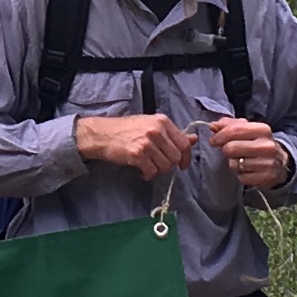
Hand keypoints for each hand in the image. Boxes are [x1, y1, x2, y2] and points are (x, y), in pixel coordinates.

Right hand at [73, 111, 194, 180]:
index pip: (184, 143)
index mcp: (162, 121)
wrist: (102, 134)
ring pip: (165, 166)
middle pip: (175, 157)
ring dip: (157, 170)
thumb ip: (172, 134)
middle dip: (169, 165)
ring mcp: (147, 143)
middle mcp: (157, 131)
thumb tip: (194, 139)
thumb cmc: (126, 129)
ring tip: (147, 166)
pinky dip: (147, 175)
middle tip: (158, 165)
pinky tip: (141, 170)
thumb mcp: (151, 125)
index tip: (183, 165)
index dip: (186, 157)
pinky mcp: (137, 155)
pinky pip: (151, 172)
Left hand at [207, 117, 286, 192]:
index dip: (220, 135)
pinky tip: (247, 170)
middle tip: (227, 151)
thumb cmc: (259, 144)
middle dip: (225, 150)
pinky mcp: (265, 178)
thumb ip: (230, 125)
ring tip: (241, 160)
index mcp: (263, 129)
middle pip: (231, 148)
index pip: (234, 130)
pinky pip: (240, 176)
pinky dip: (240, 174)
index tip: (214, 140)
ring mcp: (267, 163)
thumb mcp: (248, 130)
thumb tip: (213, 126)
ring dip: (233, 163)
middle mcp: (267, 146)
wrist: (281, 164)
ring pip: (234, 164)